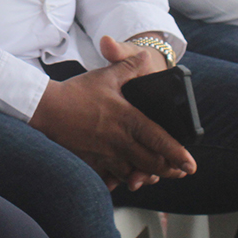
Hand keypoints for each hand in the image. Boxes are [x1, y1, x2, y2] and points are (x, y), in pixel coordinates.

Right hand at [28, 36, 195, 191]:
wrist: (47, 108)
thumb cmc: (76, 92)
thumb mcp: (106, 76)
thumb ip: (129, 66)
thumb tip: (145, 56)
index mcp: (128, 119)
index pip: (160, 141)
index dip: (178, 154)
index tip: (190, 165)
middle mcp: (119, 141)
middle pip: (151, 164)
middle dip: (168, 170)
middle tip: (177, 172)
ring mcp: (105, 154)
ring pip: (133, 175)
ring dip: (145, 177)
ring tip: (153, 175)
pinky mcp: (92, 162)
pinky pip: (111, 178)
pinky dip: (121, 180)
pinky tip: (126, 178)